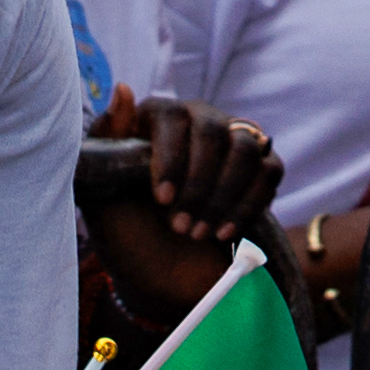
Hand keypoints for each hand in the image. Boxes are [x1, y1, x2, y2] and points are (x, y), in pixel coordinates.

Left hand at [82, 94, 277, 334]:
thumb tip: (122, 88)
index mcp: (155, 123)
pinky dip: (248, 204)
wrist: (161, 280)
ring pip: (246, 148)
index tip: (161, 199)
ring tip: (198, 233)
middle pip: (214, 130)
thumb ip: (107, 144)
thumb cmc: (126, 236)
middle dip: (199, 184)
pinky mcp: (259, 172)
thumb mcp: (101, 195)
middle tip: (179, 226)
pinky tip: (224, 232)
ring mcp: (232, 146)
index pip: (171, 115)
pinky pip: (269, 171)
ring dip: (223, 196)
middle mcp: (197, 123)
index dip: (170, 156)